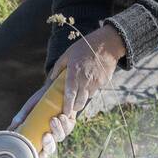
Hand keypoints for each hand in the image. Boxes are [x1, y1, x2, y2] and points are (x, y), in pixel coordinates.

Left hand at [8, 25, 124, 157]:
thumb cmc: (84, 47)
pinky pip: (94, 92)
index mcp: (74, 73)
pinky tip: (86, 88)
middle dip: (73, 108)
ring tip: (76, 100)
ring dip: (81, 102)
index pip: (69, 95)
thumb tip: (50, 79)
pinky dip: (89, 93)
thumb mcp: (67, 55)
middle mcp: (84, 80)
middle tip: (68, 110)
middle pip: (79, 102)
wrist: (107, 44)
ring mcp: (95, 82)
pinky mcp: (102, 82)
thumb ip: (58, 68)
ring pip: (87, 99)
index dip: (66, 106)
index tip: (63, 113)